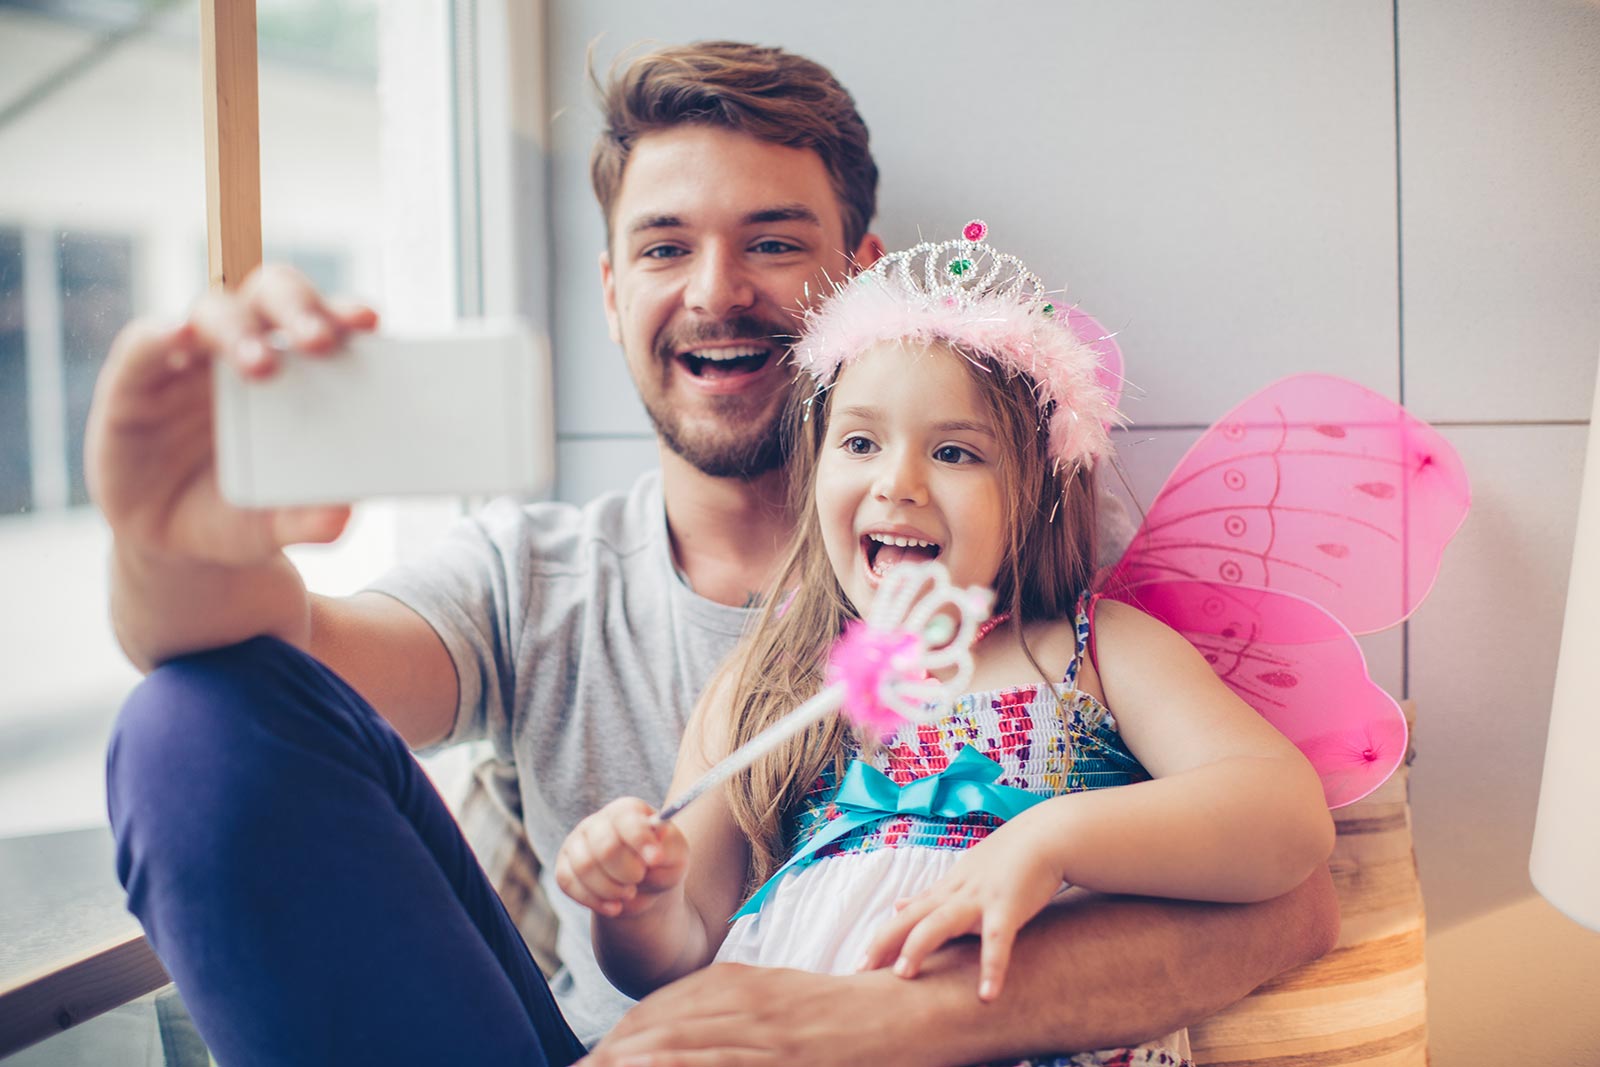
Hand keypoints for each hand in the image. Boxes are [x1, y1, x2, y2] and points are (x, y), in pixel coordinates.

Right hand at [86, 264, 377, 567]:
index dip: (343, 313)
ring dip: (239, 331)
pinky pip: (144, 344)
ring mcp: (188, 360)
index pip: (322, 322)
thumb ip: (308, 518)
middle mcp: (244, 350)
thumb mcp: (274, 526)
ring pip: (213, 312)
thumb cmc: (239, 514)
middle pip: (271, 297)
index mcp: (295, 373)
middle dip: (299, 310)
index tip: (368, 320)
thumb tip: (341, 515)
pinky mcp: (133, 379)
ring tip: (262, 365)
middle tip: (321, 341)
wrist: (171, 541)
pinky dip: (162, 335)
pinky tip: (179, 336)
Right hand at [556, 798, 688, 917]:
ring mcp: (576, 844)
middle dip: (627, 872)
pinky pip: (568, 883)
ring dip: (611, 889)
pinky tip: (614, 906)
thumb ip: (669, 849)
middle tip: (640, 879)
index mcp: (627, 811)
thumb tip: (658, 843)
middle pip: (605, 847)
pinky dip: (594, 900)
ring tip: (628, 893)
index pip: (626, 820)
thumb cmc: (661, 865)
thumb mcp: (676, 856)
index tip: (655, 860)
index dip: (640, 841)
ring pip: (584, 867)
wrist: (643, 889)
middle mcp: (597, 823)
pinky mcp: (564, 867)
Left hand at [579, 964, 899, 1066]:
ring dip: (628, 1062)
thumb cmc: (843, 1013)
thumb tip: (685, 1037)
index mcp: (737, 981)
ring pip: (675, 1046)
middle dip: (610, 1056)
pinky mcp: (782, 1052)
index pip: (658, 1008)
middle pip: (655, 1027)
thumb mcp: (779, 999)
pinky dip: (676, 1065)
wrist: (906, 1011)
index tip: (593, 1060)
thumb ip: (735, 1012)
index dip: (619, 1040)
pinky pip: (716, 1062)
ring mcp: (759, 1029)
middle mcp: (740, 999)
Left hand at [860, 813, 1065, 1000]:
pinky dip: (991, 967)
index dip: (880, 941)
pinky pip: (997, 940)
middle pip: (910, 919)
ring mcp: (979, 900)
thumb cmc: (1004, 860)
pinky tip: (986, 995)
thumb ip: (930, 895)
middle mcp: (954, 896)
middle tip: (860, 972)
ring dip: (919, 946)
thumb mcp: (960, 875)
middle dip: (883, 944)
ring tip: (903, 976)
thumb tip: (896, 905)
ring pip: (940, 922)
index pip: (903, 918)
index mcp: (944, 892)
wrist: (1045, 837)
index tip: (858, 966)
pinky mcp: (1008, 908)